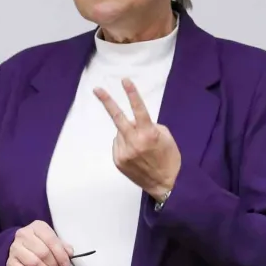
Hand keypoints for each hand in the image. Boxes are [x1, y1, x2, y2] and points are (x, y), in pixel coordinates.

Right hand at [6, 220, 71, 265]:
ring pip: (34, 264)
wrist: (19, 253)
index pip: (51, 240)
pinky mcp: (10, 263)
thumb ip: (62, 247)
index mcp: (37, 227)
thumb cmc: (40, 246)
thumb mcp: (52, 243)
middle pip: (43, 253)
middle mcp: (23, 235)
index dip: (61, 255)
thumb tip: (69, 253)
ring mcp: (14, 249)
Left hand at [96, 79, 181, 199]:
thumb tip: (135, 122)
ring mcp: (124, 152)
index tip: (125, 81)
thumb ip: (150, 126)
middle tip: (96, 89)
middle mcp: (134, 142)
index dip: (132, 94)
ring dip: (128, 133)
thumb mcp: (166, 137)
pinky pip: (118, 144)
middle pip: (118, 118)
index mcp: (149, 134)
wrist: (164, 184)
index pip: (139, 110)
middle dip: (107, 101)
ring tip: (140, 147)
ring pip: (120, 133)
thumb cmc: (169, 158)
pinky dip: (125, 144)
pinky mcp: (118, 160)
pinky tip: (135, 154)